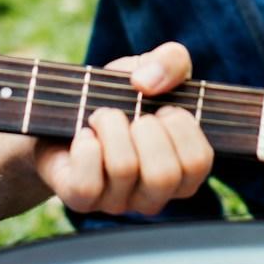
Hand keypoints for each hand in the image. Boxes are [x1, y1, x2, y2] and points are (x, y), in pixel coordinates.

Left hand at [34, 41, 214, 216]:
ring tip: (102, 116)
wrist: (65, 112)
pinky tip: (85, 135)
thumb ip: (171, 61)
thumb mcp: (151, 68)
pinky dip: (85, 148)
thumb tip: (146, 83)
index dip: (181, 125)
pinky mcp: (82, 200)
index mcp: (182, 173)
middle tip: (133, 114)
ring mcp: (118, 202)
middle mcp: (153, 196)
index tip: (163, 108)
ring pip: (124, 169)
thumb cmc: (118, 97)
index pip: (198, 162)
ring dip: (111, 126)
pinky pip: (88, 183)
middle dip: (146, 128)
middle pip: (164, 174)